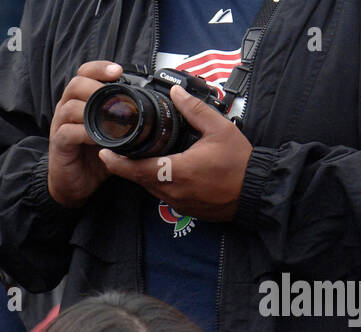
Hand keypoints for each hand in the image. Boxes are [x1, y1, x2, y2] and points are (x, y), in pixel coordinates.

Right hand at [46, 61, 122, 206]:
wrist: (75, 184)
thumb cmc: (93, 157)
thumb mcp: (112, 133)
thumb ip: (124, 118)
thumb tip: (152, 108)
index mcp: (80, 101)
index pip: (84, 74)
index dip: (99, 68)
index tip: (118, 71)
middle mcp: (67, 109)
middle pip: (75, 84)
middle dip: (97, 86)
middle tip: (116, 95)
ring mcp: (60, 126)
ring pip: (71, 107)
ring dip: (93, 109)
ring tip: (111, 116)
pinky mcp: (59, 144)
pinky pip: (68, 132)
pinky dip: (86, 133)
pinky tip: (100, 139)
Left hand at [98, 84, 252, 220]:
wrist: (257, 192)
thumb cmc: (240, 163)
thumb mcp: (219, 129)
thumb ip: (194, 110)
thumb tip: (175, 93)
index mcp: (177, 171)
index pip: (137, 169)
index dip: (117, 162)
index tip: (103, 152)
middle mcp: (173, 191)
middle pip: (139, 178)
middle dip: (126, 165)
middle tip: (114, 149)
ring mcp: (178, 202)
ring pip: (150, 187)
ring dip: (141, 173)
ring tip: (134, 155)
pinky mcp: (185, 208)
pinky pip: (163, 194)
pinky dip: (156, 181)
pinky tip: (159, 168)